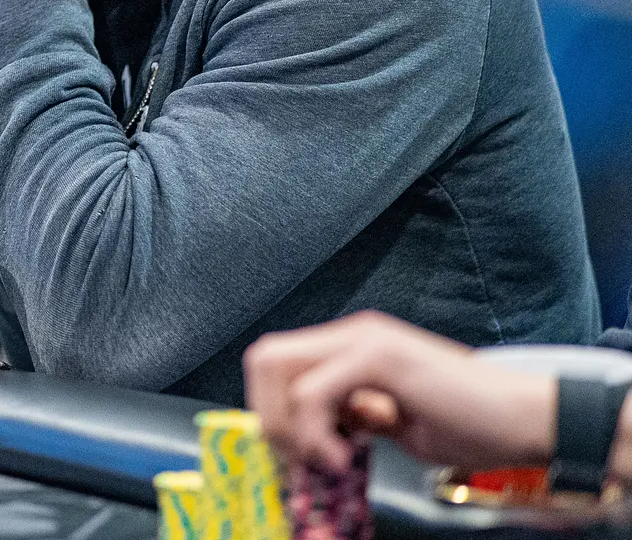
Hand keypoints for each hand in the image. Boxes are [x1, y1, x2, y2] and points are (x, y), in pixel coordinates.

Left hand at [244, 311, 554, 473]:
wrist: (525, 420)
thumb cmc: (470, 425)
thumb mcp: (391, 422)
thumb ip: (350, 415)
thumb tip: (309, 431)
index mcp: (352, 346)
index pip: (277, 362)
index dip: (271, 407)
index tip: (296, 450)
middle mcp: (353, 333)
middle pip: (265, 358)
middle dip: (269, 414)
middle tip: (302, 457)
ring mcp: (365, 338)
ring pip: (278, 368)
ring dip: (288, 423)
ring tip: (326, 457)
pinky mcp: (381, 356)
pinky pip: (313, 391)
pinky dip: (313, 430)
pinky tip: (343, 456)